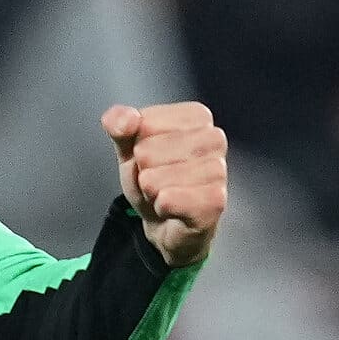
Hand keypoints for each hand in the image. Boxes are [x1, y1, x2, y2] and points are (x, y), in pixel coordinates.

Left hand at [104, 101, 228, 267]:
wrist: (168, 223)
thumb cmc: (155, 179)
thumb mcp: (129, 148)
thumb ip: (119, 125)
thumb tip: (126, 118)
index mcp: (196, 116)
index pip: (144, 123)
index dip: (137, 146)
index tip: (153, 159)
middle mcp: (214, 138)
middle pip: (147, 151)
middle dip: (144, 172)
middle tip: (159, 181)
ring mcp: (219, 170)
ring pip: (155, 180)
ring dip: (151, 193)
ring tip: (166, 194)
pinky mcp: (215, 201)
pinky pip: (167, 201)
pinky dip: (161, 208)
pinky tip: (172, 209)